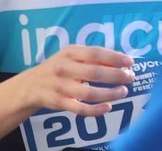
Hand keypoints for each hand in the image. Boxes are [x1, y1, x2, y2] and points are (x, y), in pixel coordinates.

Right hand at [10, 45, 134, 117]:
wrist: (31, 85)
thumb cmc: (57, 68)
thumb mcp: (69, 56)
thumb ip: (90, 58)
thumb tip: (119, 61)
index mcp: (69, 53)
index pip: (95, 53)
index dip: (114, 57)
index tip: (130, 62)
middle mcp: (64, 68)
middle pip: (95, 73)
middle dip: (116, 76)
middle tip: (130, 77)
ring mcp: (61, 86)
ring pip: (89, 93)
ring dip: (110, 93)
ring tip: (123, 91)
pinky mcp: (60, 103)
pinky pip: (81, 109)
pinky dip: (96, 110)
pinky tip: (108, 107)